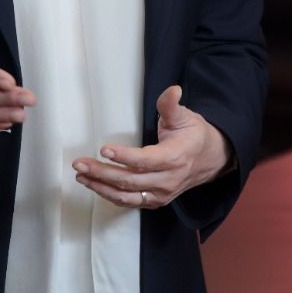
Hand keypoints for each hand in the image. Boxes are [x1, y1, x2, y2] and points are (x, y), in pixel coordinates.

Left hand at [72, 85, 232, 208]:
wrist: (211, 159)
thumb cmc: (194, 136)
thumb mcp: (185, 117)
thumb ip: (171, 106)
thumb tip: (172, 90)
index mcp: (175, 157)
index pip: (145, 160)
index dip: (124, 157)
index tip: (105, 149)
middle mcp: (168, 179)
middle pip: (130, 180)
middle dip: (102, 173)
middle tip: (80, 163)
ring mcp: (161, 193)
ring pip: (126, 196)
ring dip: (101, 187)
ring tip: (81, 175)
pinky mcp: (156, 201)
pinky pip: (130, 203)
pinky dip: (110, 196)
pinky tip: (95, 185)